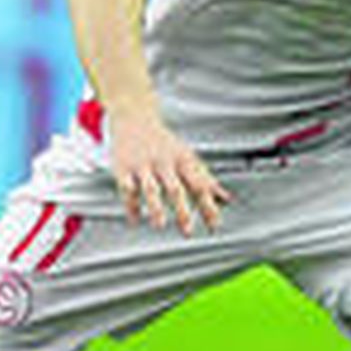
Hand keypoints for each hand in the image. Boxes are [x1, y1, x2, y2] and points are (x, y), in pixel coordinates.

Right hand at [107, 108, 228, 233]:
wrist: (134, 118)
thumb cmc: (164, 143)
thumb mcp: (188, 157)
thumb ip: (206, 179)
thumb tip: (226, 198)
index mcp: (183, 160)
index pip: (200, 185)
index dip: (208, 206)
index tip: (214, 225)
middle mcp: (164, 162)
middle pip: (175, 189)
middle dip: (182, 211)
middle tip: (188, 232)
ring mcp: (143, 165)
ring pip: (151, 188)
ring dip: (155, 208)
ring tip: (160, 225)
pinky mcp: (123, 168)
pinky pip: (127, 189)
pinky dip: (131, 205)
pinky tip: (135, 220)